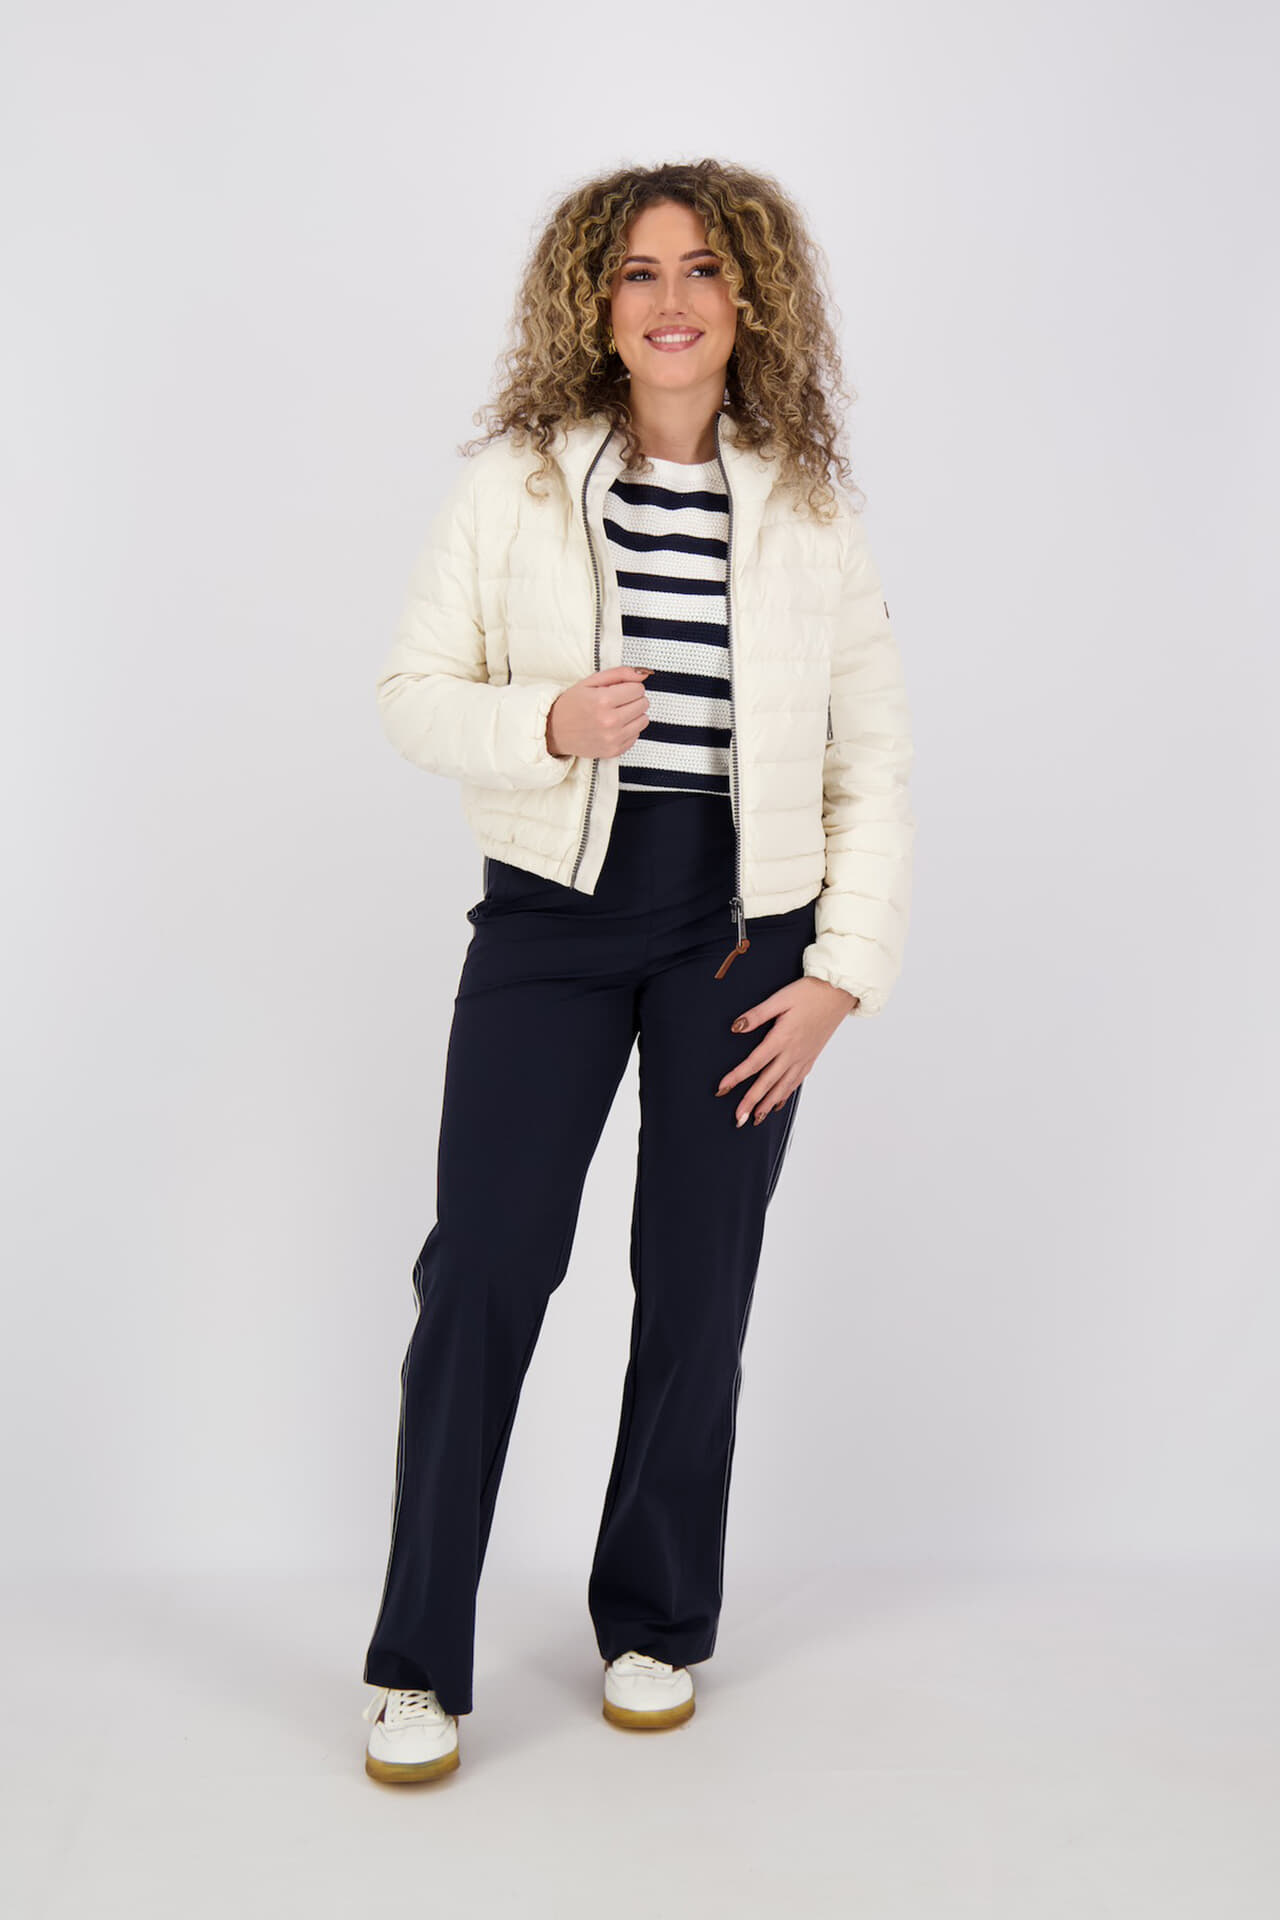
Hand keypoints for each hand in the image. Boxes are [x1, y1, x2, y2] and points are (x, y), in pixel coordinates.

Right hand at [547, 666, 653, 758]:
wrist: (554, 731)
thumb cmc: (571, 705)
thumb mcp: (591, 682)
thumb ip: (619, 674)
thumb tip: (644, 673)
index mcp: (603, 700)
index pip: (638, 689)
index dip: (630, 687)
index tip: (620, 690)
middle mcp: (610, 721)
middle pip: (643, 704)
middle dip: (633, 699)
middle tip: (617, 701)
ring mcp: (613, 739)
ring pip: (644, 720)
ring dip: (634, 714)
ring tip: (617, 713)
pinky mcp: (614, 751)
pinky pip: (637, 736)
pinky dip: (629, 729)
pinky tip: (614, 726)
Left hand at [716, 976, 857, 1125]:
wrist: (840, 992)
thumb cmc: (810, 992)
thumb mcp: (780, 998)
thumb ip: (757, 1015)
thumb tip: (736, 1027)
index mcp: (782, 1038)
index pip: (754, 1063)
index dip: (736, 1077)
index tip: (722, 1089)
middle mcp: (793, 1053)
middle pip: (767, 1083)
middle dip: (751, 1102)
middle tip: (737, 1119)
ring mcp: (803, 1058)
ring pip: (783, 1087)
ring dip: (768, 1105)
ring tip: (755, 1119)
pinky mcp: (811, 1058)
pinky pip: (796, 1082)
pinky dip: (785, 1095)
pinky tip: (778, 1104)